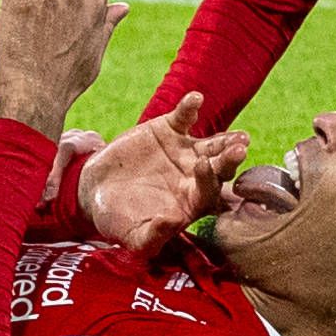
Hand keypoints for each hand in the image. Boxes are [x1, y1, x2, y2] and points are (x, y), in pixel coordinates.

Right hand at [78, 92, 248, 259]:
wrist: (95, 190)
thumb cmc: (117, 219)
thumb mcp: (133, 236)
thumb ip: (153, 236)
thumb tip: (171, 223)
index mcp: (191, 202)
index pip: (209, 192)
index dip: (210, 181)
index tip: (204, 168)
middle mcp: (194, 176)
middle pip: (219, 168)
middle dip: (230, 160)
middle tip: (240, 149)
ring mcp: (184, 152)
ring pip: (210, 144)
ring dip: (224, 139)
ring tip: (238, 135)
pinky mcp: (168, 130)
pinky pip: (184, 117)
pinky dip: (190, 108)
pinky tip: (195, 99)